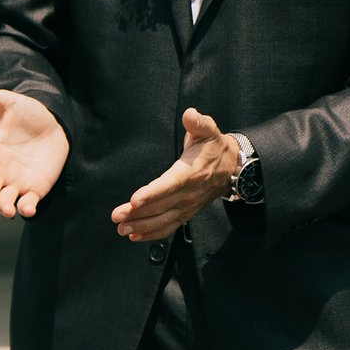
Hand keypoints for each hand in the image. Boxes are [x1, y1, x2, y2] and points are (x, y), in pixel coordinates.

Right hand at [0, 88, 69, 218]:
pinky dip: (26, 209)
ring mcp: (16, 183)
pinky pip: (27, 203)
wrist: (49, 123)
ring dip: (4, 208)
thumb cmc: (23, 113)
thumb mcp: (9, 102)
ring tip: (7, 210)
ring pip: (5, 202)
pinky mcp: (35, 189)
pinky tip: (27, 209)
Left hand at [113, 108, 238, 242]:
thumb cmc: (214, 146)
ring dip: (142, 226)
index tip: (134, 200)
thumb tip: (189, 114)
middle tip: (117, 216)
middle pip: (161, 206)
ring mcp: (188, 206)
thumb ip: (198, 122)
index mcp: (192, 173)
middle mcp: (189, 193)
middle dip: (138, 213)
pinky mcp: (186, 213)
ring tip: (122, 228)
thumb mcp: (209, 129)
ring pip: (163, 220)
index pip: (169, 185)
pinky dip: (152, 234)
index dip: (152, 194)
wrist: (232, 168)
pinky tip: (135, 235)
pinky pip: (169, 227)